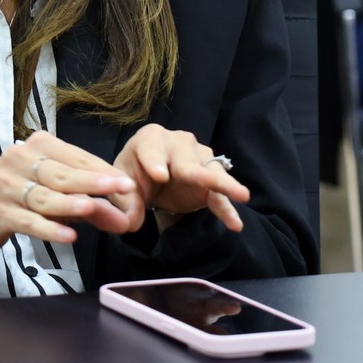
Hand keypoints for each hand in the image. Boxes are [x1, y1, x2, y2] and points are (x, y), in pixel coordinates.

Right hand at [0, 132, 137, 279]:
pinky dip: (49, 228)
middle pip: (62, 174)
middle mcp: (19, 159)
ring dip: (70, 203)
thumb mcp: (54, 192)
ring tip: (94, 209)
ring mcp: (6, 186)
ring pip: (45, 197)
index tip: (129, 183)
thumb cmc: (21, 196)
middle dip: (94, 183)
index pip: (76, 157)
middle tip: (123, 191)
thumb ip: (89, 202)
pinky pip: (29, 220)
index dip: (103, 171)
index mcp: (37, 145)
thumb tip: (125, 219)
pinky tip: (69, 236)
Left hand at [112, 124, 249, 233]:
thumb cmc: (135, 173)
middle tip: (206, 181)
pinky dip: (227, 209)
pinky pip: (219, 196)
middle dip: (195, 171)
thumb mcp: (122, 184)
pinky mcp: (211, 182)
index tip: (160, 175)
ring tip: (240, 195)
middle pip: (186, 159)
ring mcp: (199, 160)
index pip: (152, 148)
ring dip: (224, 185)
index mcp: (150, 139)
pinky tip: (235, 224)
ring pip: (212, 173)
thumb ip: (125, 201)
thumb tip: (130, 222)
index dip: (155, 160)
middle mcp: (178, 143)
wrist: (150, 179)